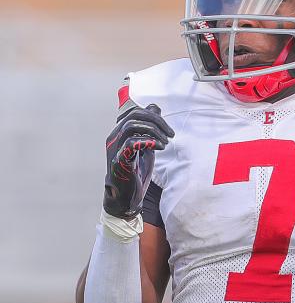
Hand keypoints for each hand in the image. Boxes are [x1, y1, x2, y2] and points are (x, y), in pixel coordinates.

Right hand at [103, 104, 173, 218]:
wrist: (126, 195)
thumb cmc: (135, 169)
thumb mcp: (145, 145)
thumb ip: (148, 128)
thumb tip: (155, 107)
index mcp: (120, 132)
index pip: (135, 112)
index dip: (154, 116)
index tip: (169, 131)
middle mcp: (114, 137)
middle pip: (134, 116)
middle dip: (156, 122)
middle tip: (171, 135)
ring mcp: (115, 148)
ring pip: (131, 126)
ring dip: (153, 131)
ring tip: (165, 143)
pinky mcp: (119, 161)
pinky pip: (130, 144)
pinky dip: (147, 142)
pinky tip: (159, 147)